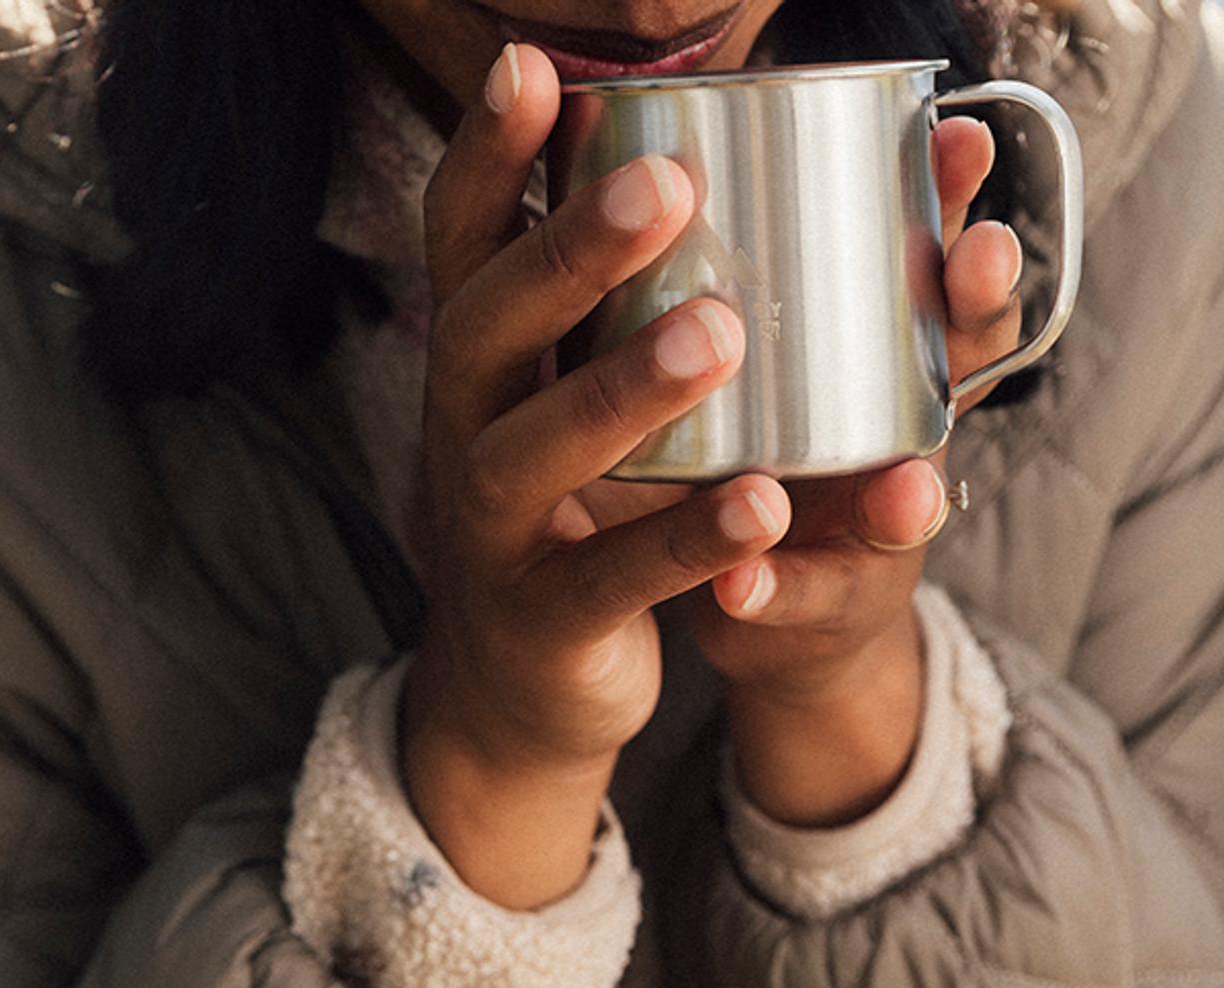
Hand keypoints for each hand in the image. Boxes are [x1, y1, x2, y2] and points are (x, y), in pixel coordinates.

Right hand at [398, 44, 787, 908]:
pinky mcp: (545, 620)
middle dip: (570, 253)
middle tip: (667, 184)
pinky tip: (763, 502)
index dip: (485, 154)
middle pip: (487, 328)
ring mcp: (491, 532)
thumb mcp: (563, 394)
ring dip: (624, 388)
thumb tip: (694, 153)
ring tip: (721, 331)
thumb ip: (603, 304)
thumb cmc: (572, 503)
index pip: (460, 240)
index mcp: (477, 362)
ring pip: (537, 451)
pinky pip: (615, 577)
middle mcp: (461, 431)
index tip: (529, 65)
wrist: (520, 685)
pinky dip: (687, 540)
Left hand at [579, 117, 1025, 827]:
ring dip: (909, 496)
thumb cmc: (764, 453)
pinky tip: (739, 580)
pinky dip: (771, 591)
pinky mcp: (816, 607)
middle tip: (981, 260)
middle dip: (977, 310)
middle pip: (963, 363)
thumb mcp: (757, 362)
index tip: (960, 137)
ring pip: (911, 503)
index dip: (956, 208)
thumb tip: (657, 163)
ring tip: (907, 483)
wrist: (770, 613)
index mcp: (881, 362)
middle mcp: (900, 434)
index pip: (933, 267)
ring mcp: (869, 525)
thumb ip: (731, 284)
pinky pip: (799, 602)